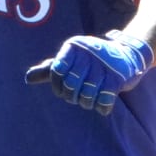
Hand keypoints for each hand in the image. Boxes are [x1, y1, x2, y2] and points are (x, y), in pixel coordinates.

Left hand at [25, 30, 153, 114]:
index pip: (56, 71)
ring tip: (89, 99)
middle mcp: (87, 53)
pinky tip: (102, 105)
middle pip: (71, 86)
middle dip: (71, 96)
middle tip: (76, 96)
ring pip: (86, 96)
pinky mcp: (118, 78)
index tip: (60, 91)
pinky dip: (102, 107)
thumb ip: (49, 70)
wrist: (127, 54)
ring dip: (86, 103)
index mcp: (73, 47)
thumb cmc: (91, 61)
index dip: (56, 86)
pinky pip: (103, 101)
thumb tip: (27, 78)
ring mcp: (104, 66)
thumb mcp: (70, 61)